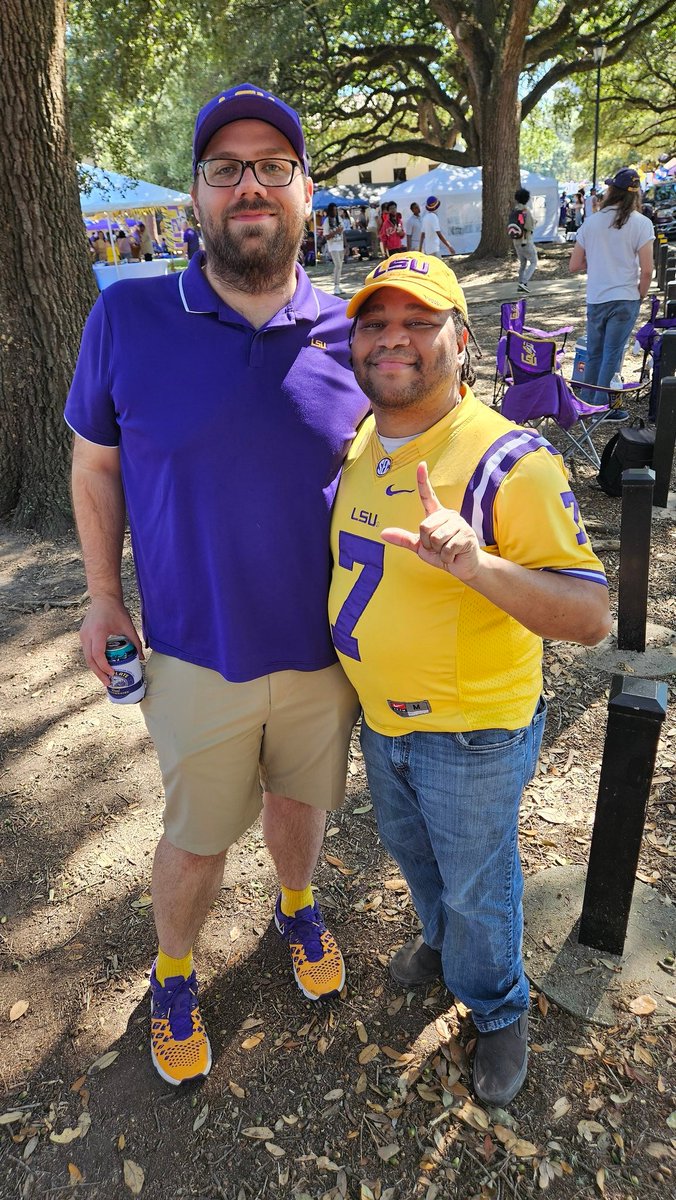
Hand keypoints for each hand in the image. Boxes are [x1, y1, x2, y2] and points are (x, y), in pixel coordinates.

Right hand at [79, 596, 143, 686]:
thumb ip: (135, 642)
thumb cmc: (116, 610)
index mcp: (98, 632)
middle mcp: (87, 635)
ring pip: (87, 657)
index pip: (98, 655)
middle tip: (108, 683)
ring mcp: (83, 635)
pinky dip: (93, 661)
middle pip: (90, 660)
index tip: (112, 673)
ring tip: (105, 678)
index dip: (104, 666)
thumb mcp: (128, 626)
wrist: (103, 598)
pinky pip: (87, 652)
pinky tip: (101, 667)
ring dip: (95, 669)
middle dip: (99, 673)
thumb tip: (141, 658)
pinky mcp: (83, 635)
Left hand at [380, 462, 482, 582]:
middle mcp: (448, 515)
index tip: (421, 464)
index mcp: (436, 515)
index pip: (427, 495)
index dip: (423, 480)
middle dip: (427, 543)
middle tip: (438, 548)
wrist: (464, 566)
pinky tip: (455, 555)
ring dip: (438, 551)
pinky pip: (446, 548)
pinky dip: (447, 557)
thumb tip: (382, 533)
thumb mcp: (420, 546)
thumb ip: (404, 539)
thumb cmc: (443, 553)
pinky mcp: (466, 535)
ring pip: (435, 538)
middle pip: (424, 526)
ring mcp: (459, 523)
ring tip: (447, 550)